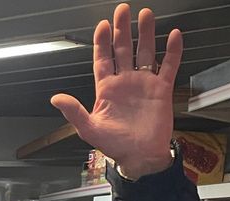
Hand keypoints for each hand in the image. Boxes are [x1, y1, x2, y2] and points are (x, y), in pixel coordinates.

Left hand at [51, 3, 182, 178]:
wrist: (140, 157)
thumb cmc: (115, 145)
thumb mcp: (89, 129)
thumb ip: (74, 111)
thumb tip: (56, 98)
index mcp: (106, 89)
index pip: (103, 59)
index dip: (102, 42)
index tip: (102, 25)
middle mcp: (125, 82)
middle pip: (123, 49)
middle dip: (122, 29)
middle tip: (123, 10)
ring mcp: (144, 84)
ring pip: (145, 52)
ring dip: (146, 34)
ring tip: (146, 14)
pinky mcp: (161, 90)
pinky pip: (168, 66)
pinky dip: (172, 51)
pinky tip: (174, 35)